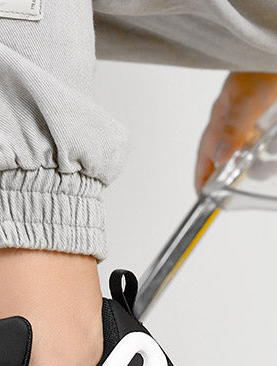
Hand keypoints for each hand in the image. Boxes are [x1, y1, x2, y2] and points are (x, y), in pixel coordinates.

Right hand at [194, 72, 276, 193]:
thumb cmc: (265, 65)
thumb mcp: (248, 100)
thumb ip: (233, 129)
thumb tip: (218, 158)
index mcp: (222, 114)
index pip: (206, 153)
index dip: (202, 175)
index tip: (201, 196)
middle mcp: (235, 115)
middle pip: (228, 152)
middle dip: (235, 170)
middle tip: (245, 182)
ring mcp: (252, 111)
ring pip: (250, 143)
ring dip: (260, 157)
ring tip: (270, 164)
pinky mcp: (267, 107)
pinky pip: (265, 134)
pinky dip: (270, 144)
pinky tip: (275, 146)